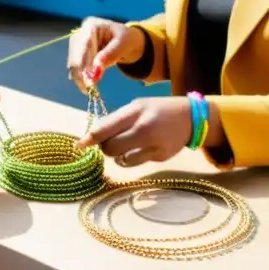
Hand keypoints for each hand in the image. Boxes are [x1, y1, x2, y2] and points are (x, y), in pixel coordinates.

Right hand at [67, 16, 146, 91]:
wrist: (124, 39)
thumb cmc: (125, 39)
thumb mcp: (122, 44)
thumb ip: (110, 54)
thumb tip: (96, 68)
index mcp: (91, 25)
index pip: (84, 44)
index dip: (84, 61)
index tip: (87, 77)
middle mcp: (80, 33)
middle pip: (75, 54)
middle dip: (80, 72)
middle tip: (88, 88)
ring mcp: (76, 43)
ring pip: (72, 62)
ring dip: (79, 77)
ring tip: (87, 89)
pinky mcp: (76, 53)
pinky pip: (74, 67)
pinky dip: (79, 76)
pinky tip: (84, 85)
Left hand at [75, 96, 196, 166]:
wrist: (190, 118)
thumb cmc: (157, 109)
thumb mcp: (137, 106)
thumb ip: (117, 120)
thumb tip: (95, 135)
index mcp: (135, 112)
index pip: (105, 129)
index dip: (89, 139)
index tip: (78, 145)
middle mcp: (144, 130)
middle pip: (111, 148)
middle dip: (105, 147)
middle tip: (109, 141)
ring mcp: (153, 146)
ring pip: (122, 160)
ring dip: (117, 155)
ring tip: (125, 144)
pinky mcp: (160, 159)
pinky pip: (136, 163)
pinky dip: (132, 157)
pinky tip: (140, 147)